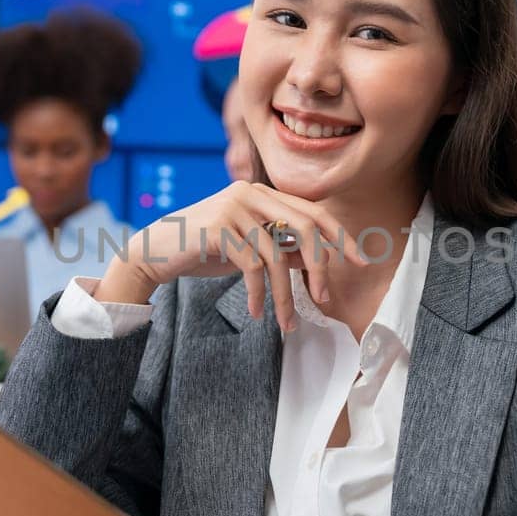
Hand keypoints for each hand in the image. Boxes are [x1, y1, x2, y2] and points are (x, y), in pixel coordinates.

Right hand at [97, 182, 367, 330]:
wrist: (157, 251)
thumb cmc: (206, 249)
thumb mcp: (250, 248)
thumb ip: (281, 248)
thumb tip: (317, 263)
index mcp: (263, 193)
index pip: (313, 212)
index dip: (339, 236)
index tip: (359, 261)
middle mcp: (251, 193)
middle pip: (304, 228)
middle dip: (319, 267)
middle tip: (323, 299)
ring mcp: (233, 207)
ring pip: (276, 255)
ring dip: (284, 295)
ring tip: (286, 322)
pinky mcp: (217, 227)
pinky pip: (251, 266)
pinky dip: (257, 293)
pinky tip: (254, 311)